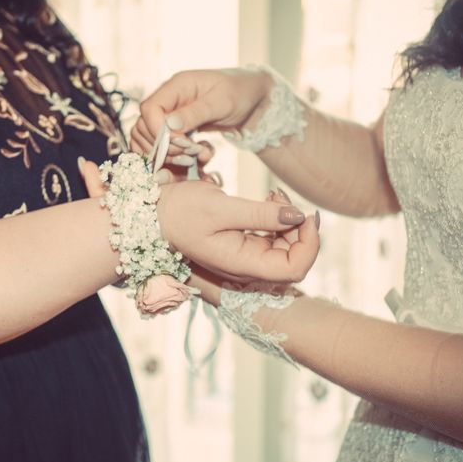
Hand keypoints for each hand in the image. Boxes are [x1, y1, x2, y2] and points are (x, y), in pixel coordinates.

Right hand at [79, 158, 319, 282]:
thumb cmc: (179, 210)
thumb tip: (297, 216)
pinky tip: (267, 199)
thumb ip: (260, 214)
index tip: (306, 213)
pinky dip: (276, 220)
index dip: (310, 244)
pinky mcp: (240, 245)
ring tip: (273, 193)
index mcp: (242, 263)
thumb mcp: (220, 207)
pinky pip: (270, 239)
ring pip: (284, 248)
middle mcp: (246, 265)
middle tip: (282, 195)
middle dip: (300, 228)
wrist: (152, 214)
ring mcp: (243, 256)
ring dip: (288, 221)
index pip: (295, 269)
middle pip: (294, 258)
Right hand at [132, 68, 274, 159]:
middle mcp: (169, 99)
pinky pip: (161, 147)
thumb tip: (170, 124)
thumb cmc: (241, 92)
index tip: (180, 144)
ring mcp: (170, 115)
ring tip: (193, 158)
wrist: (253, 99)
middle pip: (144, 126)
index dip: (158, 131)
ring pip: (149, 139)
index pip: (150, 108)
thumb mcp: (223, 102)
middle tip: (188, 155)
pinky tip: (192, 159)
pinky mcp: (176, 129)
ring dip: (167, 154)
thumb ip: (196, 113)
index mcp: (177, 86)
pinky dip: (172, 157)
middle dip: (163, 147)